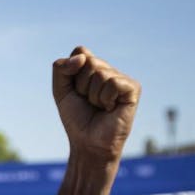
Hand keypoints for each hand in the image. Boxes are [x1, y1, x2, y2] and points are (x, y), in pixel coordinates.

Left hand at [52, 46, 139, 162]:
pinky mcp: (133, 88)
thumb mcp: (61, 91)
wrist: (88, 143)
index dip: (71, 72)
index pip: (80, 51)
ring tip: (99, 107)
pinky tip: (110, 109)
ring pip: (100, 73)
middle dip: (81, 86)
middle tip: (88, 102)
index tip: (75, 91)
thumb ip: (61, 69)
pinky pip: (113, 83)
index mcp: (94, 68)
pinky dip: (105, 99)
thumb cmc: (77, 119)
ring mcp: (122, 79)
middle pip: (89, 61)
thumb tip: (82, 56)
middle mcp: (110, 70)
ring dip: (93, 95)